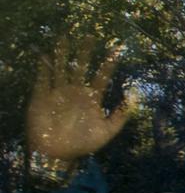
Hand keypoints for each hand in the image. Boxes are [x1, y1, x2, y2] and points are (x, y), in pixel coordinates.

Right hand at [27, 38, 133, 163]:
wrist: (56, 156)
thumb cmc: (82, 144)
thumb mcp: (107, 131)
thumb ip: (121, 115)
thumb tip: (135, 96)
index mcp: (91, 97)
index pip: (102, 75)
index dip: (110, 62)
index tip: (118, 48)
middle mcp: (76, 91)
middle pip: (82, 67)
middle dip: (86, 52)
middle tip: (91, 35)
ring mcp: (58, 93)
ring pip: (61, 68)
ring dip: (62, 54)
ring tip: (65, 37)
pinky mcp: (42, 99)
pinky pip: (42, 80)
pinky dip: (42, 68)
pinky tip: (43, 55)